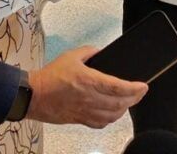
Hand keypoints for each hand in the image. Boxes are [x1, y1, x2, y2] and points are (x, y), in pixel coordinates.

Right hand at [26, 46, 147, 127]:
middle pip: (119, 103)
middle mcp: (89, 98)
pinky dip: (110, 119)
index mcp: (89, 81)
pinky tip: (113, 113)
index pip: (118, 87)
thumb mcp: (71, 56)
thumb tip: (101, 52)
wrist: (33, 95)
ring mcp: (85, 111)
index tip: (144, 85)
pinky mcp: (79, 120)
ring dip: (124, 109)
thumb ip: (89, 52)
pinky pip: (100, 124)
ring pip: (112, 116)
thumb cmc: (50, 76)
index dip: (134, 88)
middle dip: (134, 99)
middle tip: (140, 92)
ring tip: (129, 101)